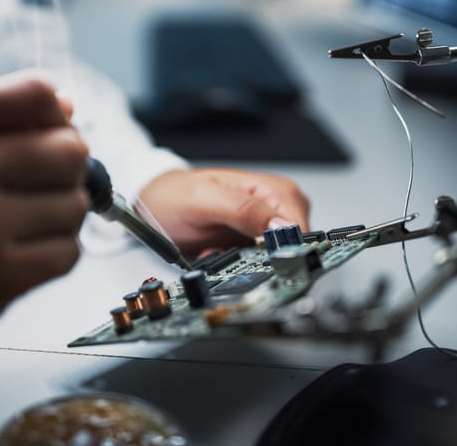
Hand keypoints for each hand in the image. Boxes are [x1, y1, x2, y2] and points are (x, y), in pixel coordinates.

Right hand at [0, 75, 89, 369]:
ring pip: (75, 204)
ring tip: (18, 231)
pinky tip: (16, 259)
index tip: (50, 138)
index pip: (38, 94)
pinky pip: (68, 252)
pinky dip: (53, 258)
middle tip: (39, 192)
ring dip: (60, 220)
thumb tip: (69, 106)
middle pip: (70, 149)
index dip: (58, 118)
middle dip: (67, 173)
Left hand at [138, 168, 309, 257]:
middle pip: (290, 249)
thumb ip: (243, 210)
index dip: (283, 249)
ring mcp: (264, 226)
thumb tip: (281, 226)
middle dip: (260, 259)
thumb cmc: (176, 195)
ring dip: (244, 264)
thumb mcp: (204, 199)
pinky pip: (255, 264)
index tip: (255, 257)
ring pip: (272, 261)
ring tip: (216, 250)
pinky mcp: (252, 242)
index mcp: (275, 190)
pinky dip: (236, 266)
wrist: (156, 202)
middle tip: (227, 251)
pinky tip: (216, 253)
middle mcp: (276, 207)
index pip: (300, 230)